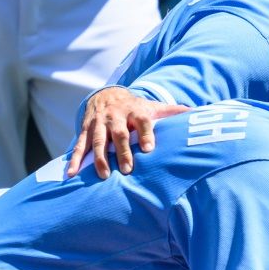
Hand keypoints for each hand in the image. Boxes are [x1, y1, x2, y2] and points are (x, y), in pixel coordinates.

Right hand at [65, 87, 188, 178]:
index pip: (142, 121)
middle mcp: (116, 116)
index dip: (146, 133)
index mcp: (135, 110)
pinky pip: (79, 145)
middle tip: (128, 169)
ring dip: (99, 158)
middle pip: (119, 133)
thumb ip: (173, 111)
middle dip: (122, 151)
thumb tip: (197, 112)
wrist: (106, 94)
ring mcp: (98, 123)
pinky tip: (71, 174)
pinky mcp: (85, 129)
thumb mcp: (153, 107)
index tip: (149, 149)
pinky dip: (75, 159)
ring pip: (98, 141)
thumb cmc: (135, 107)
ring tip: (104, 175)